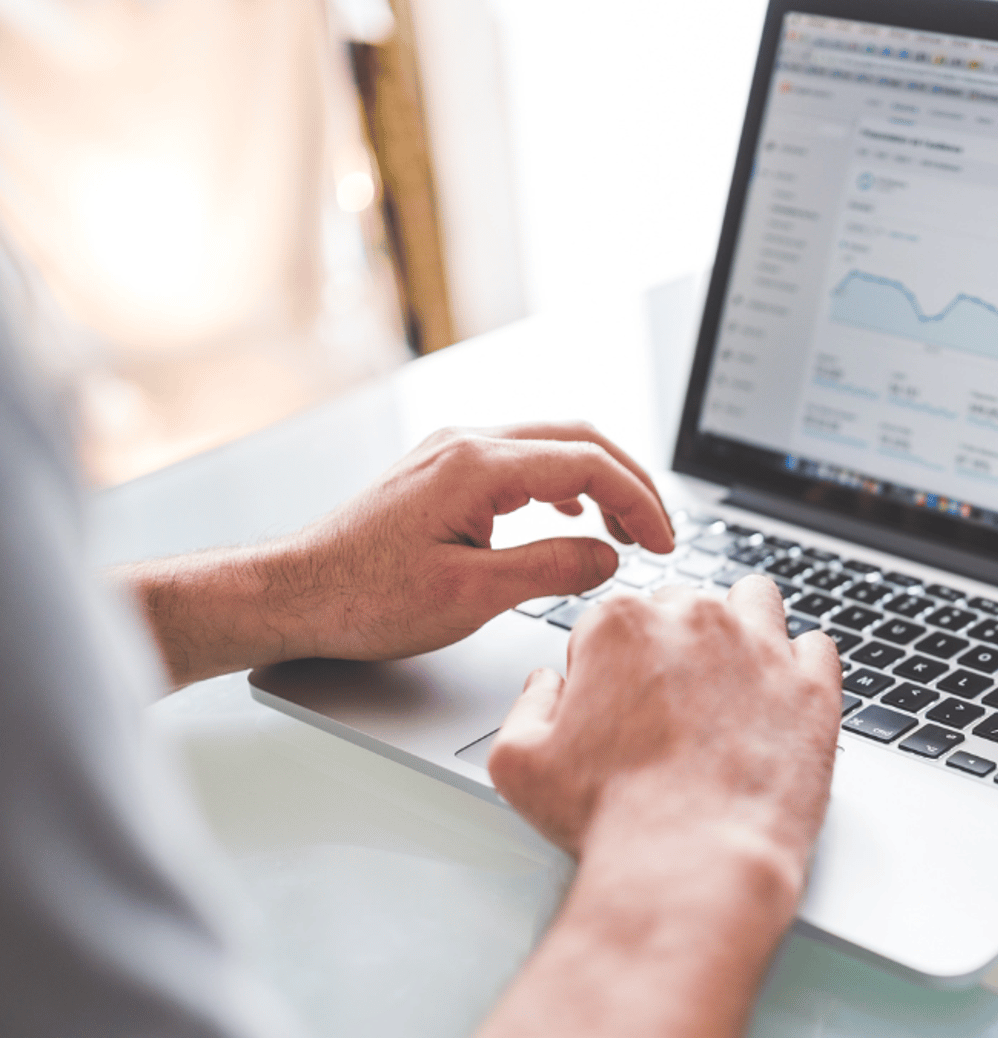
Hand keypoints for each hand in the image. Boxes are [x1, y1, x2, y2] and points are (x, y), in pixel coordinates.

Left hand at [270, 421, 674, 663]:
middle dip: (631, 484)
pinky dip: (564, 484)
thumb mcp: (471, 596)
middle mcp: (465, 444)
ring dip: (600, 482)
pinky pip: (522, 461)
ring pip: (552, 445)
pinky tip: (572, 515)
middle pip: (578, 439)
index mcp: (476, 466)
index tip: (664, 542)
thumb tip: (607, 556)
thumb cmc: (363, 598)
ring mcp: (452, 452)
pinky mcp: (443, 471)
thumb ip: (550, 569)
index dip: (640, 501)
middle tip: (661, 532)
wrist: (293, 593)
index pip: (588, 463)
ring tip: (627, 529)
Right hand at [488, 576, 841, 899]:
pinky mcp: (814, 687)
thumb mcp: (518, 762)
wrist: (692, 865)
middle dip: (675, 645)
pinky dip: (801, 666)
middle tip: (672, 707)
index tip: (616, 705)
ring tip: (731, 682)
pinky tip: (781, 700)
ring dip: (742, 628)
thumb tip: (548, 684)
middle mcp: (695, 621)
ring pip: (755, 602)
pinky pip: (817, 646)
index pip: (613, 618)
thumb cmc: (611, 819)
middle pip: (684, 607)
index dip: (610, 664)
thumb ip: (528, 704)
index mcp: (621, 624)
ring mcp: (762, 649)